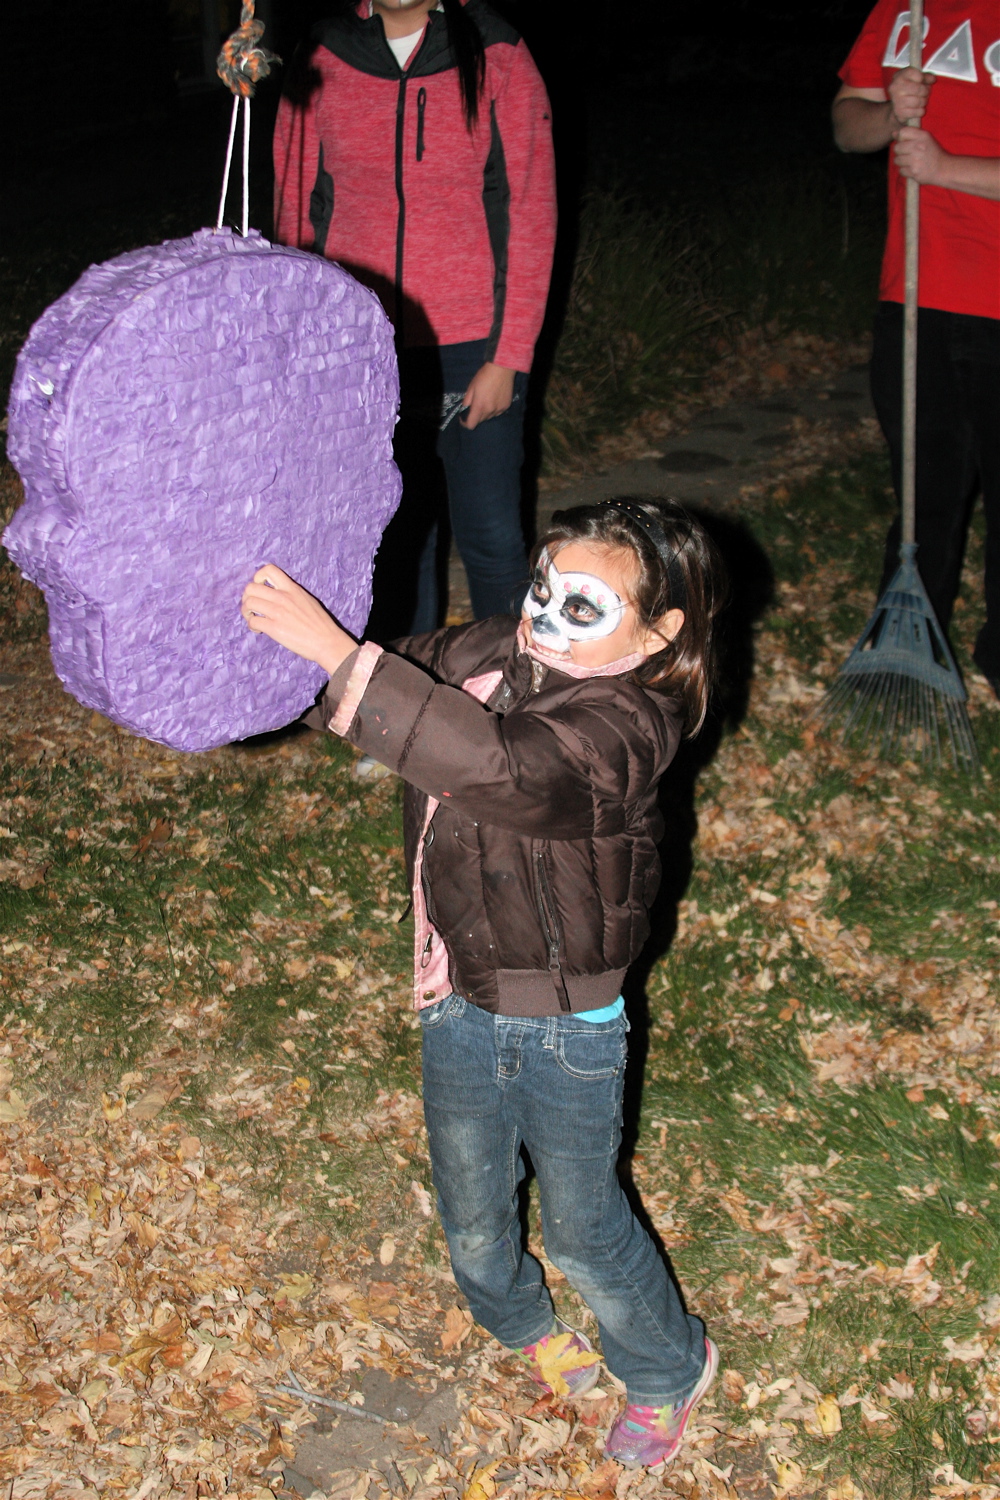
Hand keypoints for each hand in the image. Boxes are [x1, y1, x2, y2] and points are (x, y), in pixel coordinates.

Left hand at [240, 565, 355, 675]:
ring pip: (249, 603)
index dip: (258, 577)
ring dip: (246, 611)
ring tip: (254, 618)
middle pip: (251, 587)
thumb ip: (291, 593)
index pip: (268, 570)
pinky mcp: (274, 628)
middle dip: (247, 597)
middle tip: (252, 606)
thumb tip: (278, 593)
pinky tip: (259, 630)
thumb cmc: (320, 623)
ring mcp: (278, 612)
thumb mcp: (307, 599)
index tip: (261, 588)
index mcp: (292, 588)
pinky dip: (252, 625)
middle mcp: (283, 597)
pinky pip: (253, 621)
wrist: (327, 641)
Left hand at [460, 362, 516, 429]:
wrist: (502, 369)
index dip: (465, 423)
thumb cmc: (484, 376)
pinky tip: (494, 399)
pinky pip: (497, 412)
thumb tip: (465, 409)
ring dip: (485, 413)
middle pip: (480, 421)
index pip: (471, 424)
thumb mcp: (471, 387)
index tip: (463, 418)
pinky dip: (494, 409)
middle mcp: (490, 411)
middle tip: (475, 405)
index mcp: (479, 406)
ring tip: (486, 401)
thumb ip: (467, 401)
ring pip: (489, 417)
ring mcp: (499, 409)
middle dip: (475, 416)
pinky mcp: (506, 406)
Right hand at [888, 67, 933, 129]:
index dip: (924, 79)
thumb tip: (932, 79)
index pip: (918, 75)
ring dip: (923, 102)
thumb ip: (925, 77)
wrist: (896, 106)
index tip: (923, 82)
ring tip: (922, 101)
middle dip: (926, 92)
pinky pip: (916, 112)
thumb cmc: (908, 89)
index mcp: (900, 75)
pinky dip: (920, 111)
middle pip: (919, 89)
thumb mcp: (916, 78)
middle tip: (925, 93)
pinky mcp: (899, 112)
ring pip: (918, 101)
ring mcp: (896, 100)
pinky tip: (918, 109)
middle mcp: (895, 87)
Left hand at [893, 125, 948, 185]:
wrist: (944, 168)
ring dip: (901, 162)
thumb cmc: (933, 153)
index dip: (900, 138)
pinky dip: (905, 171)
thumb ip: (910, 135)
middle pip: (897, 147)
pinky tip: (912, 169)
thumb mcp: (926, 139)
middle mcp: (919, 146)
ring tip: (910, 162)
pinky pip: (901, 170)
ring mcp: (916, 159)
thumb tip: (893, 133)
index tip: (905, 142)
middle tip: (907, 154)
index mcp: (923, 136)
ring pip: (897, 160)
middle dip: (900, 152)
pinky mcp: (914, 171)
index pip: (903, 132)